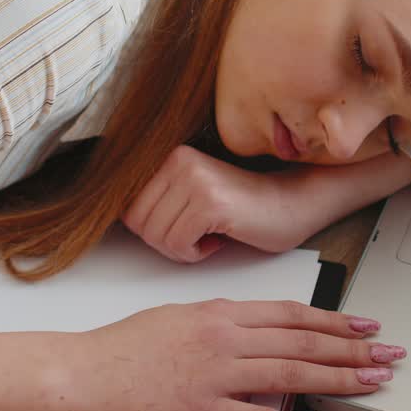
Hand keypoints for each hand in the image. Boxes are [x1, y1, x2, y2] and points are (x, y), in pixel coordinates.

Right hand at [51, 299, 406, 410]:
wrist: (81, 373)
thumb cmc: (122, 347)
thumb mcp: (177, 316)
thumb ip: (220, 322)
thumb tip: (256, 331)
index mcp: (218, 312)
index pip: (290, 314)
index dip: (333, 321)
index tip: (362, 326)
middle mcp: (224, 338)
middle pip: (302, 343)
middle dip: (352, 349)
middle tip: (387, 354)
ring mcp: (216, 375)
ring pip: (293, 375)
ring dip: (340, 379)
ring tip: (373, 382)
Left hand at [123, 145, 316, 262]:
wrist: (292, 204)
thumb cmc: (243, 208)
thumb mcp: (191, 195)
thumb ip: (158, 200)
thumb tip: (118, 220)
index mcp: (170, 156)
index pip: (127, 208)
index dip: (153, 231)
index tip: (182, 227)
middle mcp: (180, 161)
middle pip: (138, 224)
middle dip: (165, 242)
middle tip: (196, 237)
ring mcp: (195, 179)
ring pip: (157, 237)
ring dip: (182, 250)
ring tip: (209, 236)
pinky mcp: (211, 202)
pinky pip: (178, 244)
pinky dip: (195, 254)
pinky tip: (219, 240)